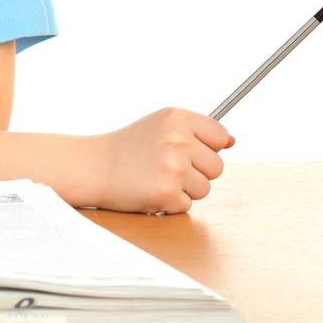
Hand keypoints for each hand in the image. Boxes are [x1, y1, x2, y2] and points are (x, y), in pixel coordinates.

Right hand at [80, 107, 234, 214]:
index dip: (206, 148)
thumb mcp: (159, 126)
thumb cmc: (127, 148)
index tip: (186, 151)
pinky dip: (170, 204)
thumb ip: (195, 131)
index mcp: (177, 117)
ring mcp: (173, 166)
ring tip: (155, 178)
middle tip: (165, 167)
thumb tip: (231, 141)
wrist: (92, 166)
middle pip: (217, 167)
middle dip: (196, 172)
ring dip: (184, 190)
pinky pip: (187, 205)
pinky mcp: (167, 192)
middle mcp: (177, 138)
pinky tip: (149, 190)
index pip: (220, 136)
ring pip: (204, 188)